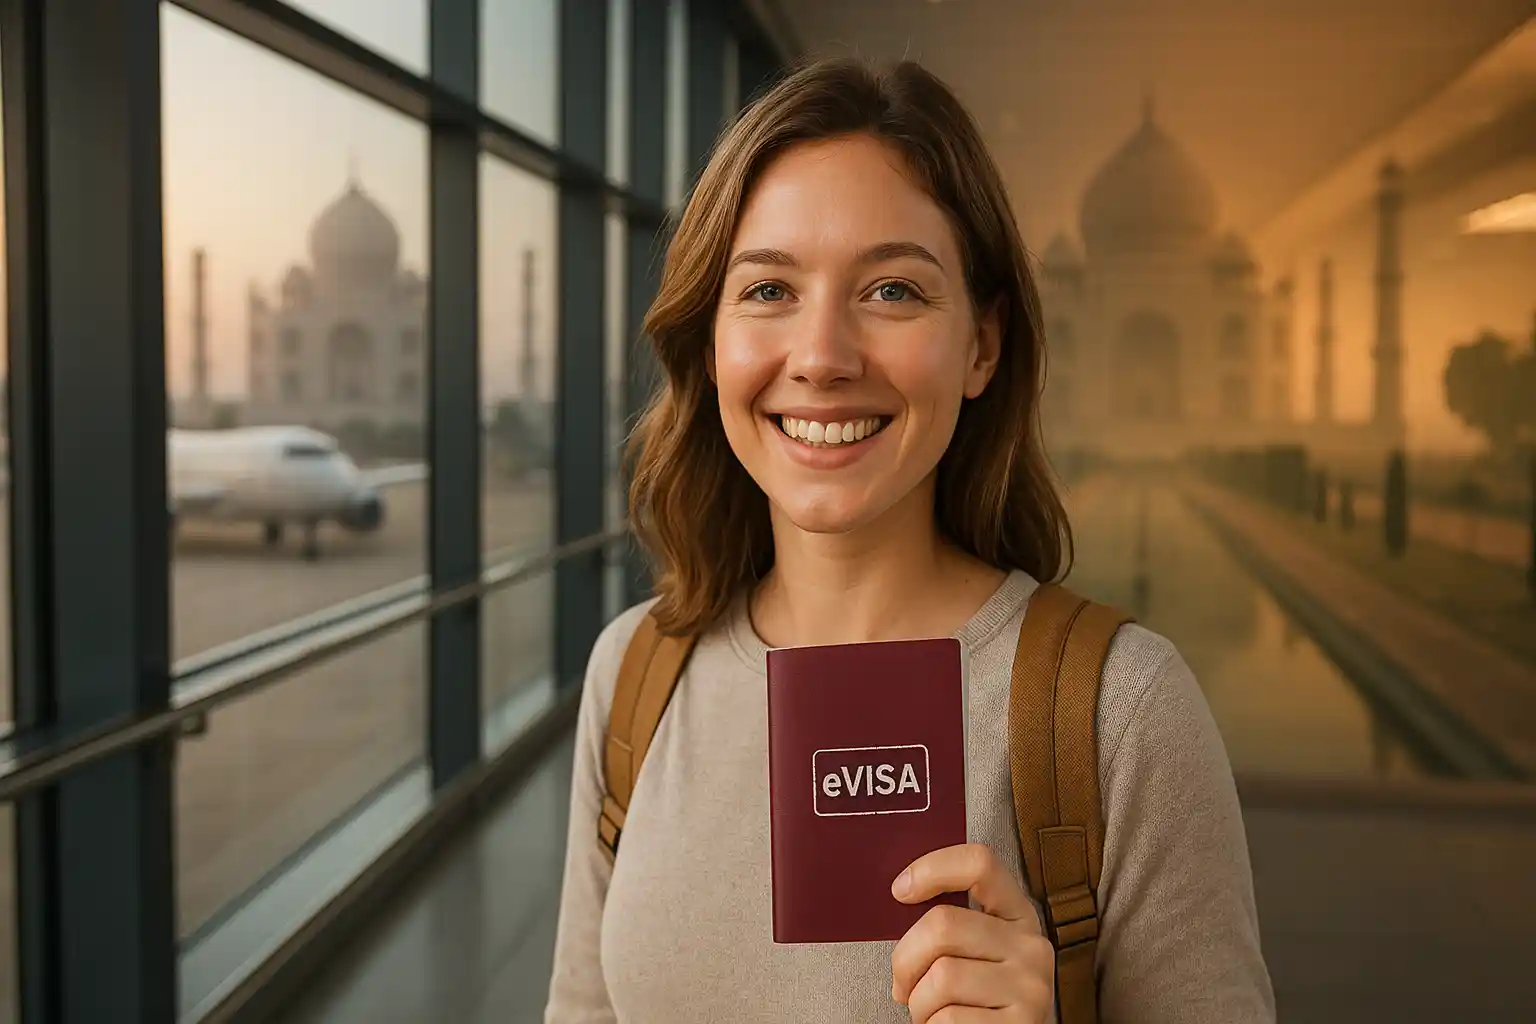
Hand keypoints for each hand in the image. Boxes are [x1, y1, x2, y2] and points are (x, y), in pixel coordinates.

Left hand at [889, 843, 1054, 1023]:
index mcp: (1017, 914)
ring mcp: (1029, 987)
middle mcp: (1031, 945)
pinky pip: (949, 1018)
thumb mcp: (976, 950)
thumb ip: (951, 924)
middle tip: (904, 983)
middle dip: (905, 960)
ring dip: (918, 1002)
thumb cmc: (976, 998)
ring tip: (930, 1011)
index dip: (932, 868)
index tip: (900, 890)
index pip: (979, 864)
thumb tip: (900, 897)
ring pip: (941, 976)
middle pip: (943, 925)